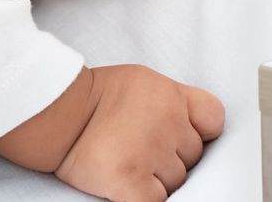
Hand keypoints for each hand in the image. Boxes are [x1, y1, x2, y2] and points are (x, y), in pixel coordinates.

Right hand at [54, 64, 224, 200]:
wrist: (58, 114)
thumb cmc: (95, 99)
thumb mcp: (143, 82)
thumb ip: (171, 102)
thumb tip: (187, 127)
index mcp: (172, 96)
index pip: (213, 119)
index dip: (201, 132)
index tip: (183, 137)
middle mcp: (168, 123)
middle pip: (192, 156)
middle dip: (171, 158)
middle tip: (141, 149)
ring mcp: (151, 152)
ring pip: (176, 182)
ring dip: (156, 180)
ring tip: (128, 162)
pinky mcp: (131, 180)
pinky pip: (157, 201)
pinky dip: (145, 198)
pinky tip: (129, 187)